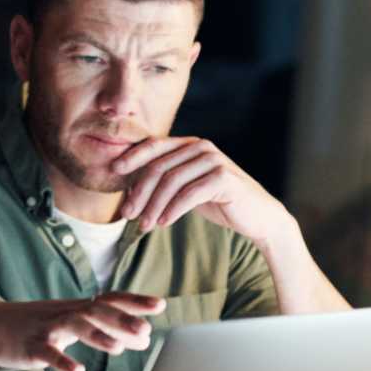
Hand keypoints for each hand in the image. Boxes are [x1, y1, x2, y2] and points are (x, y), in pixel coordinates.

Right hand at [0, 292, 163, 370]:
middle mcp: (64, 314)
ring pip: (73, 327)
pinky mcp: (29, 346)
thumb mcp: (69, 322)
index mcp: (76, 308)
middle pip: (95, 311)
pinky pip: (47, 352)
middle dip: (121, 320)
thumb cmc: (33, 324)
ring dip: (97, 336)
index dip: (133, 301)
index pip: (109, 299)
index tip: (160, 304)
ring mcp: (46, 328)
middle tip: (146, 331)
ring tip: (118, 348)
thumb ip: (104, 328)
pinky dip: (63, 361)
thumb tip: (143, 336)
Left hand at [111, 137, 289, 244]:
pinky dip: (173, 209)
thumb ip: (163, 183)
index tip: (113, 171)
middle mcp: (201, 147)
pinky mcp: (224, 178)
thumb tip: (127, 192)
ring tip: (144, 226)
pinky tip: (163, 223)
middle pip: (159, 167)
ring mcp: (214, 160)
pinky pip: (190, 194)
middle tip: (127, 215)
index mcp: (189, 144)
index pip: (154, 146)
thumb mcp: (186, 189)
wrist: (257, 217)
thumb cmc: (218, 202)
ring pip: (172, 181)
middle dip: (140, 192)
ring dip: (154, 206)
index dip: (132, 157)